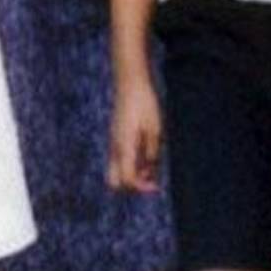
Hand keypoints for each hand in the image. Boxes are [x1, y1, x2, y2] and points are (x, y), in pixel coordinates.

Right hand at [106, 78, 162, 193]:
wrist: (130, 82)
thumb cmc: (145, 103)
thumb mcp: (155, 129)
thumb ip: (152, 153)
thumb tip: (151, 171)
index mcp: (125, 147)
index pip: (128, 180)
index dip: (142, 187)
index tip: (156, 186)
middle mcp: (115, 148)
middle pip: (115, 181)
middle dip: (131, 186)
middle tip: (150, 179)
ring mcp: (114, 142)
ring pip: (116, 171)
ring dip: (132, 174)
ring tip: (152, 166)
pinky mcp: (116, 137)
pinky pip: (120, 159)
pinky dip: (131, 164)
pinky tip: (146, 155)